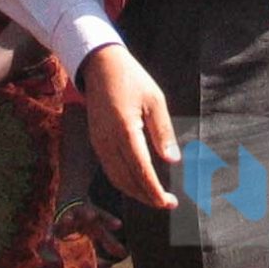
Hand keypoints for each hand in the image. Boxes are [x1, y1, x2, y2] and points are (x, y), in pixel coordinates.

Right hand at [54, 200, 128, 266]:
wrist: (68, 197)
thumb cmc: (86, 218)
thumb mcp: (98, 228)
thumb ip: (110, 241)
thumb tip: (124, 254)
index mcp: (93, 214)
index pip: (104, 216)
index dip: (110, 220)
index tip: (119, 224)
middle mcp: (80, 213)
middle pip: (85, 211)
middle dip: (88, 213)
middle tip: (92, 215)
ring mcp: (67, 215)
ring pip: (67, 215)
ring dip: (67, 218)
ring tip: (67, 221)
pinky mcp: (55, 221)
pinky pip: (51, 228)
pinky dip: (49, 234)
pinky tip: (46, 242)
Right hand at [78, 44, 178, 210]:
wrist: (100, 65)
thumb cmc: (132, 79)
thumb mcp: (155, 100)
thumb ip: (163, 132)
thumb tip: (173, 161)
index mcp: (125, 130)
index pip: (141, 170)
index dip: (155, 190)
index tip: (169, 202)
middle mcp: (108, 140)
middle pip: (126, 180)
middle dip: (146, 196)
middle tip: (166, 203)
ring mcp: (98, 142)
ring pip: (115, 178)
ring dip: (134, 191)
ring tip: (154, 196)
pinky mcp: (95, 141)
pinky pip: (109, 168)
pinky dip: (124, 180)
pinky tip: (138, 181)